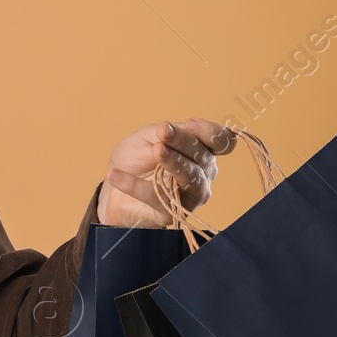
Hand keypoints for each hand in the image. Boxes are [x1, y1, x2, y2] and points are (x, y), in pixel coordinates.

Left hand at [97, 118, 236, 228]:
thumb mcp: (144, 138)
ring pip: (191, 178)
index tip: (190, 124)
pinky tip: (116, 175)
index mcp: (201, 149)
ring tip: (156, 151)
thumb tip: (168, 132)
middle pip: (204, 156)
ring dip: (174, 162)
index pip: (223, 142)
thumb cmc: (136, 160)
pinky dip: (136, 186)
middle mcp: (204, 172)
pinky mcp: (174, 211)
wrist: (114, 190)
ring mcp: (193, 194)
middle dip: (184, 142)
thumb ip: (159, 134)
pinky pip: (160, 197)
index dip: (213, 133)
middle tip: (164, 132)